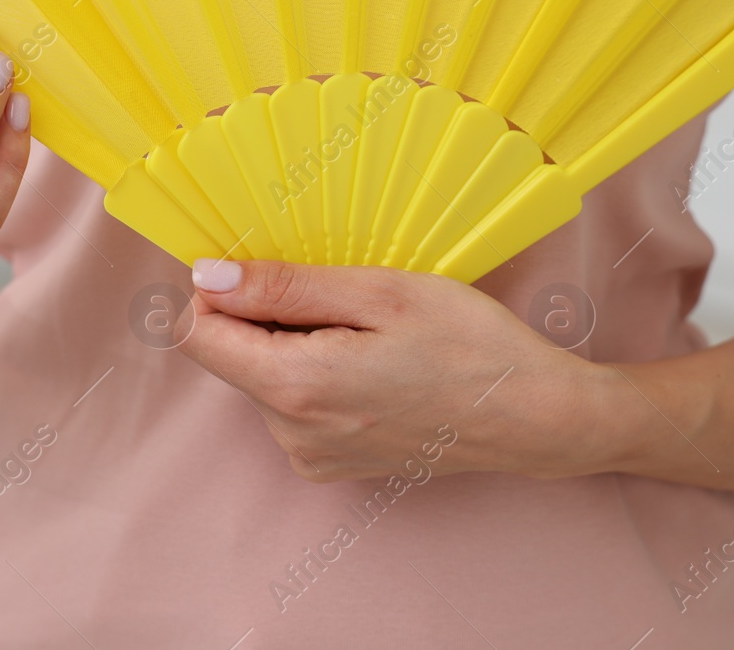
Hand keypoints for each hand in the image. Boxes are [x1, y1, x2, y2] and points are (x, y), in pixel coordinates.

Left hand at [180, 259, 616, 482]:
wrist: (534, 417)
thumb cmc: (470, 344)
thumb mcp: (379, 293)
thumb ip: (284, 288)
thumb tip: (207, 278)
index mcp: (297, 387)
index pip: (199, 335)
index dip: (221, 290)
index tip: (271, 269)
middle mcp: (292, 434)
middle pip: (233, 355)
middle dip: (272, 315)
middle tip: (349, 299)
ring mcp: (311, 456)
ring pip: (265, 377)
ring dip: (299, 344)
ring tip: (373, 335)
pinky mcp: (330, 464)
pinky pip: (295, 405)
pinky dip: (319, 374)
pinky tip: (376, 365)